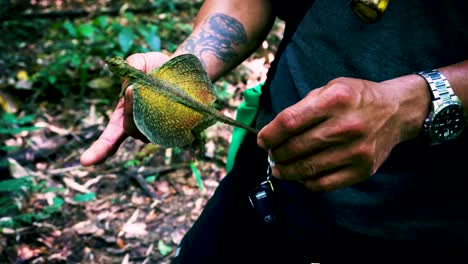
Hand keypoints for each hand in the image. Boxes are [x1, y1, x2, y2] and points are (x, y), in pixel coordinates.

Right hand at [80, 52, 169, 165]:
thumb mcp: (141, 61)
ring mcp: (159, 132)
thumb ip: (131, 65)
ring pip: (151, 129)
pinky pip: (172, 128)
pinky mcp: (180, 130)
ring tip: (158, 86)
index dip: (99, 150)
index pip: (110, 139)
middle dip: (129, 110)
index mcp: (125, 116)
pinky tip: (175, 101)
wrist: (186, 70)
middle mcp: (141, 127)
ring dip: (151, 109)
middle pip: (131, 129)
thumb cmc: (158, 67)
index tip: (85, 161)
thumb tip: (130, 86)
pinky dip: (171, 113)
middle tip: (133, 87)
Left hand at [257, 76, 428, 190]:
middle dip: (276, 154)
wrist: (396, 111)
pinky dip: (306, 182)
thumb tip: (274, 132)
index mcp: (335, 100)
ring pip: (307, 169)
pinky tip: (300, 175)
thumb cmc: (356, 98)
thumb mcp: (331, 88)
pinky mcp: (363, 170)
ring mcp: (356, 151)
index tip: (262, 140)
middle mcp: (347, 126)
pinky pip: (324, 184)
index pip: (290, 122)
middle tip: (271, 154)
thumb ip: (303, 107)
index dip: (270, 134)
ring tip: (279, 168)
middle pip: (296, 147)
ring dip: (286, 171)